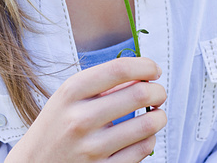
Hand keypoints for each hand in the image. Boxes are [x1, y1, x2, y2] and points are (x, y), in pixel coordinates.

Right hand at [6, 56, 166, 161]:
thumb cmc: (57, 125)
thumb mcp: (69, 96)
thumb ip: (102, 83)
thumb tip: (142, 76)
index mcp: (71, 92)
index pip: (119, 69)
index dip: (145, 66)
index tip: (154, 70)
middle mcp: (80, 119)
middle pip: (138, 94)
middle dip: (158, 91)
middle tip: (159, 93)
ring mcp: (91, 149)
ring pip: (146, 125)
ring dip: (159, 117)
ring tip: (156, 114)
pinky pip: (141, 151)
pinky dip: (149, 140)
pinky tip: (143, 135)